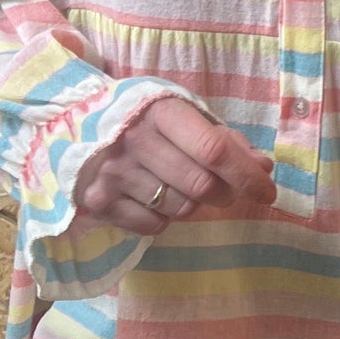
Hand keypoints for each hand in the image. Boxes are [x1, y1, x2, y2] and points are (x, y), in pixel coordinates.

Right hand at [71, 96, 276, 236]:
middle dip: (223, 193)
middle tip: (220, 189)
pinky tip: (150, 196)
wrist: (72, 123)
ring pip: (181, 209)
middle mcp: (134, 140)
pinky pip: (154, 226)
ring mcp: (113, 173)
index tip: (267, 193)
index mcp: (161, 111)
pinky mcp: (99, 201)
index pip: (213, 150)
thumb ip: (224, 139)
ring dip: (192, 204)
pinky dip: (163, 218)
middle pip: (202, 186)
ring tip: (176, 185)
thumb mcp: (183, 115)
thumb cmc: (144, 119)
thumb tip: (263, 168)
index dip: (247, 176)